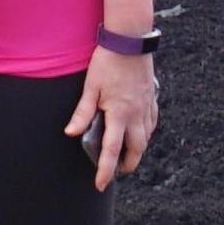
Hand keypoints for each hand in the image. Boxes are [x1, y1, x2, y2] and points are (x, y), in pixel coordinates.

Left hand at [65, 47, 158, 186]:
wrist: (130, 40)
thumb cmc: (108, 61)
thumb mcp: (91, 86)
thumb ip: (82, 112)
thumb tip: (71, 133)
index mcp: (119, 113)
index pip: (111, 150)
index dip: (105, 170)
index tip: (101, 184)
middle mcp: (136, 114)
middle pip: (136, 150)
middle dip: (127, 165)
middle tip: (116, 171)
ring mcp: (147, 106)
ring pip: (146, 138)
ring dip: (137, 150)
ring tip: (126, 155)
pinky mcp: (152, 97)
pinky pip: (152, 123)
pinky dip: (146, 133)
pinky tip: (138, 132)